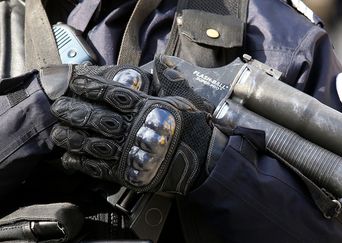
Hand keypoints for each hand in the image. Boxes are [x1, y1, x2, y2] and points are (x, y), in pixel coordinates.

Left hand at [49, 65, 212, 193]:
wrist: (203, 161)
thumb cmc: (193, 128)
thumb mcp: (183, 99)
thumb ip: (168, 81)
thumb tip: (162, 62)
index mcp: (146, 108)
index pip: (113, 94)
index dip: (92, 87)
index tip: (75, 83)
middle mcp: (134, 128)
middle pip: (97, 118)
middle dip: (75, 112)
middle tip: (58, 108)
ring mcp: (130, 152)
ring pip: (93, 144)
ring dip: (73, 138)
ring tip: (58, 134)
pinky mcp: (128, 173)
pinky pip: (100, 168)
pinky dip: (83, 163)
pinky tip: (70, 158)